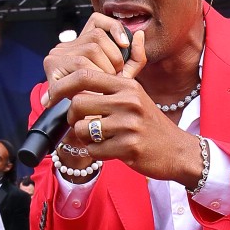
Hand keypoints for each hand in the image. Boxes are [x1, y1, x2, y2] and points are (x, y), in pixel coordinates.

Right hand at [39, 12, 145, 107]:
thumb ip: (135, 57)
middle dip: (112, 58)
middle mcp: (67, 45)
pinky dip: (94, 75)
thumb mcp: (124, 75)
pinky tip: (96, 86)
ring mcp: (58, 54)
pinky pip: (80, 64)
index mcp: (81, 44)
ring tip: (104, 84)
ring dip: (104, 68)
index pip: (97, 21)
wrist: (90, 122)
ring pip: (90, 49)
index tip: (126, 44)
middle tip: (113, 78)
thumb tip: (139, 34)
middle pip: (96, 36)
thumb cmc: (106, 96)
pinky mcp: (51, 66)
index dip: (113, 28)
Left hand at [54, 69, 203, 185]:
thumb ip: (110, 86)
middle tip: (80, 124)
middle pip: (78, 104)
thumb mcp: (136, 96)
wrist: (177, 150)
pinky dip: (95, 153)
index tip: (52, 97)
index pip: (84, 76)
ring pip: (84, 129)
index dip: (62, 86)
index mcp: (127, 85)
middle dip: (72, 118)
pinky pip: (94, 150)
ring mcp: (128, 125)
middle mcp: (127, 101)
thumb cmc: (150, 124)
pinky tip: (108, 150)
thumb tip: (75, 80)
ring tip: (98, 139)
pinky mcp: (129, 147)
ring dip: (84, 138)